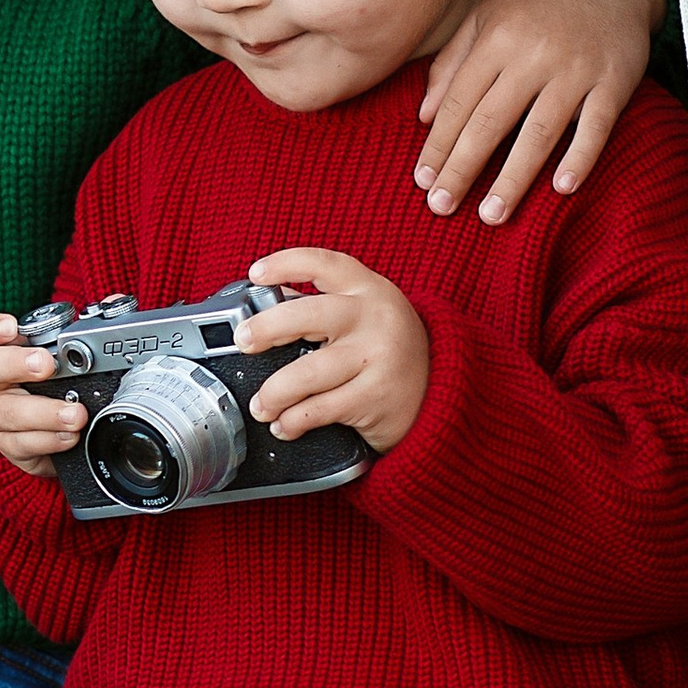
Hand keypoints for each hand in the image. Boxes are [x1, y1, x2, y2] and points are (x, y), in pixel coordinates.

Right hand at [0, 310, 83, 479]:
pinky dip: (50, 441)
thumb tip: (112, 304)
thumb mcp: (63, 349)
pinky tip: (70, 437)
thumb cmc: (52, 379)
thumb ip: (85, 324)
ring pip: (7, 414)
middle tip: (46, 365)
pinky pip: (23, 445)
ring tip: (75, 413)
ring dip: (44, 413)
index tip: (11, 327)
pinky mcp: (10, 447)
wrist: (53, 428)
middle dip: (16, 364)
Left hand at [241, 250, 430, 455]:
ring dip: (273, 393)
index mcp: (368, 289)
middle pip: (307, 316)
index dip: (285, 264)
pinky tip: (284, 424)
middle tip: (244, 341)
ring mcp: (377, 357)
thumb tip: (264, 309)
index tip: (255, 274)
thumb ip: (323, 307)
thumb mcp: (366, 314)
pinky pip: (320, 410)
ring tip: (261, 405)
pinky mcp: (375, 396)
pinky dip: (293, 421)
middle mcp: (374, 318)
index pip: (324, 264)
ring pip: (307, 373)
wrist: (443, 391)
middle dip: (266, 328)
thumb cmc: (388, 349)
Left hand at [416, 0, 662, 223]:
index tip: (423, 182)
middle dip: (463, 168)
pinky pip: (596, 125)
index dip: (439, 144)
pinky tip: (561, 188)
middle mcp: (534, 54)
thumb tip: (423, 117)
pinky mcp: (615, 80)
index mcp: (497, 39)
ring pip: (540, 131)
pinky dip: (580, 157)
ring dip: (514, 177)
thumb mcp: (487, 17)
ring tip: (492, 215)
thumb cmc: (538, 2)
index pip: (460, 102)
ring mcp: (576, 69)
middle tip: (441, 208)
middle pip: (491, 121)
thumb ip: (452, 63)